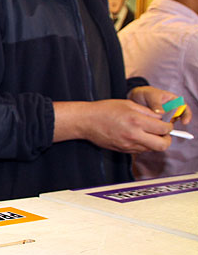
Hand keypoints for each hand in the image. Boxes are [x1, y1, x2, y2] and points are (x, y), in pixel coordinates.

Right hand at [57, 99, 171, 152]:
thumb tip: (161, 119)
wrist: (86, 121)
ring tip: (148, 133)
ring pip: (152, 149)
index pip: (164, 129)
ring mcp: (128, 145)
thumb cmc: (104, 110)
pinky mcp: (123, 150)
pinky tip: (137, 136)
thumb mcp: (128, 104)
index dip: (169, 126)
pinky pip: (140, 150)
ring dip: (154, 142)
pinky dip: (143, 144)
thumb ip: (147, 112)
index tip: (166, 123)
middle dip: (166, 139)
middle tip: (163, 133)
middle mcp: (134, 135)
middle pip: (162, 145)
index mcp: (136, 121)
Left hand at [128, 86, 192, 124]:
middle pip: (175, 120)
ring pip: (167, 126)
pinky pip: (158, 129)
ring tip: (149, 123)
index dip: (186, 116)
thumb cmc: (145, 94)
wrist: (134, 98)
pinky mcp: (156, 124)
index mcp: (174, 101)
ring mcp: (164, 118)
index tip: (184, 122)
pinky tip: (147, 127)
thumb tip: (161, 113)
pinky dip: (154, 129)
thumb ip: (156, 103)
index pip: (184, 109)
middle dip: (170, 124)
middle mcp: (171, 111)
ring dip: (161, 127)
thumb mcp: (150, 95)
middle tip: (162, 125)